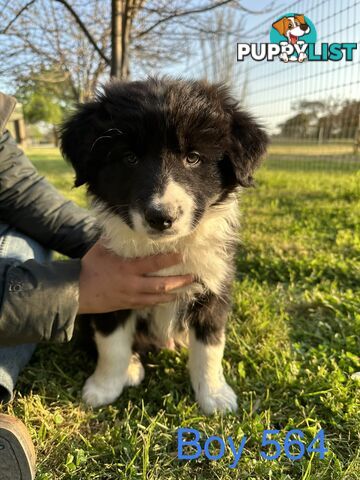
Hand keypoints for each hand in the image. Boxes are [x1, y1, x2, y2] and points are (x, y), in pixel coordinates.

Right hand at [78, 242, 192, 313]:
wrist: (77, 292)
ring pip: (159, 297)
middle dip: (180, 281)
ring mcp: (132, 296)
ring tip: (190, 288)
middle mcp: (133, 284)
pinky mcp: (130, 305)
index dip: (170, 260)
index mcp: (127, 268)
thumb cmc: (90, 266)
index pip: (153, 263)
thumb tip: (126, 223)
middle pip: (162, 284)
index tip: (183, 255)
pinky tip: (173, 297)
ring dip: (176, 292)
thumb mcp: (101, 248)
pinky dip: (163, 300)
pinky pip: (151, 304)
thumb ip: (116, 238)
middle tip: (194, 276)